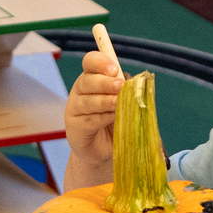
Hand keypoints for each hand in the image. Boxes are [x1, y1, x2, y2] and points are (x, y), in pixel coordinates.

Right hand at [63, 51, 123, 187]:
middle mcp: (80, 90)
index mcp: (92, 78)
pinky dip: (101, 118)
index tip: (114, 69)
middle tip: (120, 86)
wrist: (104, 149)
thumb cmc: (115, 121)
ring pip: (87, 101)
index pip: (90, 62)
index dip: (100, 62)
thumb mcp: (124, 103)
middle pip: (87, 81)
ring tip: (117, 103)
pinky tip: (111, 118)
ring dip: (104, 101)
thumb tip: (138, 83)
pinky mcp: (74, 126)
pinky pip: (87, 120)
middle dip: (104, 82)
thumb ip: (127, 92)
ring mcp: (74, 108)